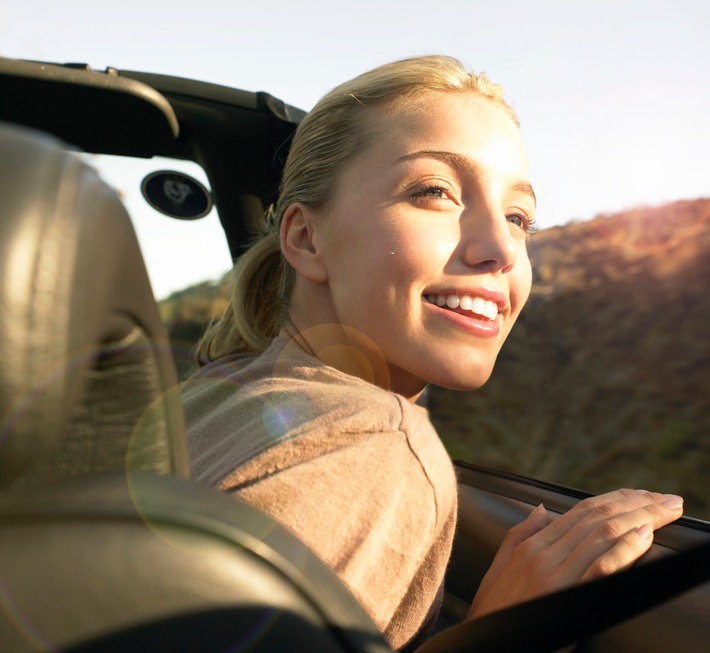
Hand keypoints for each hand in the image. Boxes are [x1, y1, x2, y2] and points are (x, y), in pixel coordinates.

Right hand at [468, 489, 683, 618]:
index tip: (641, 494)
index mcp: (531, 546)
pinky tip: (645, 537)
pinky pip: (601, 567)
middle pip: (597, 518)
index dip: (615, 499)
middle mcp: (543, 553)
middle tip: (668, 499)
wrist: (482, 646)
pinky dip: (625, 549)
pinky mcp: (565, 598)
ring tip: (668, 510)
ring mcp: (554, 574)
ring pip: (603, 534)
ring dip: (641, 518)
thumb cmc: (492, 613)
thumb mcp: (500, 568)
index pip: (580, 512)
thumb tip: (542, 510)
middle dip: (638, 504)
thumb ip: (520, 535)